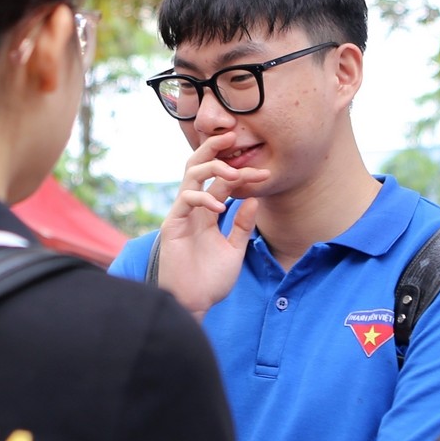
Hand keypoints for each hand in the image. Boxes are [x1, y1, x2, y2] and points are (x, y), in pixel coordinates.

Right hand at [153, 135, 269, 316]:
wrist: (194, 304)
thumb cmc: (210, 280)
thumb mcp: (234, 249)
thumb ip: (242, 225)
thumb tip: (255, 199)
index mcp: (208, 212)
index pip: (224, 182)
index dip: (244, 173)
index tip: (266, 174)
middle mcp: (193, 208)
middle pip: (200, 167)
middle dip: (215, 149)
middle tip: (233, 136)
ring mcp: (182, 215)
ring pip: (190, 175)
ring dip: (211, 167)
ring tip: (233, 171)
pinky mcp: (173, 225)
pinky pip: (185, 200)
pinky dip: (203, 198)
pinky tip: (220, 207)